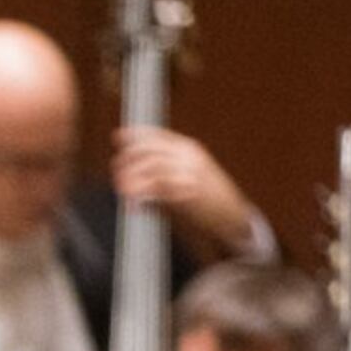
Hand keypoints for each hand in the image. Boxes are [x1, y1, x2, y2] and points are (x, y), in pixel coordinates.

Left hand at [112, 125, 258, 254]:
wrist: (233, 216)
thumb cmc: (210, 199)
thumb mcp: (190, 175)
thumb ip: (166, 171)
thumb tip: (135, 175)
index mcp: (189, 148)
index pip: (158, 135)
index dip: (136, 134)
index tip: (118, 136)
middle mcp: (188, 156)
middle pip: (150, 149)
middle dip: (129, 158)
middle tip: (116, 172)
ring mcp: (188, 171)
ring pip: (150, 165)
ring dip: (132, 177)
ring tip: (122, 189)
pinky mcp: (186, 191)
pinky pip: (156, 188)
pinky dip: (141, 196)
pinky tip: (134, 205)